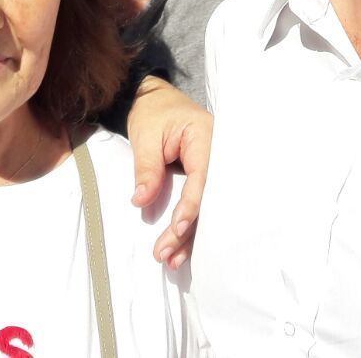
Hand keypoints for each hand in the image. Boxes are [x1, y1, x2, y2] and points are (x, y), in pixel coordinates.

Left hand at [127, 76, 211, 269]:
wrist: (156, 100)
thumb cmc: (152, 112)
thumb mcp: (144, 136)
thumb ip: (146, 168)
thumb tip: (141, 202)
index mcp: (206, 136)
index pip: (203, 177)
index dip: (191, 205)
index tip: (177, 228)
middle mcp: (218, 155)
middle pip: (209, 199)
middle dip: (189, 230)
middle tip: (166, 254)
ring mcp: (215, 168)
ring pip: (207, 208)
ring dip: (189, 236)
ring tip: (170, 260)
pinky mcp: (207, 179)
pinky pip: (202, 205)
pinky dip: (190, 226)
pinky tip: (179, 250)